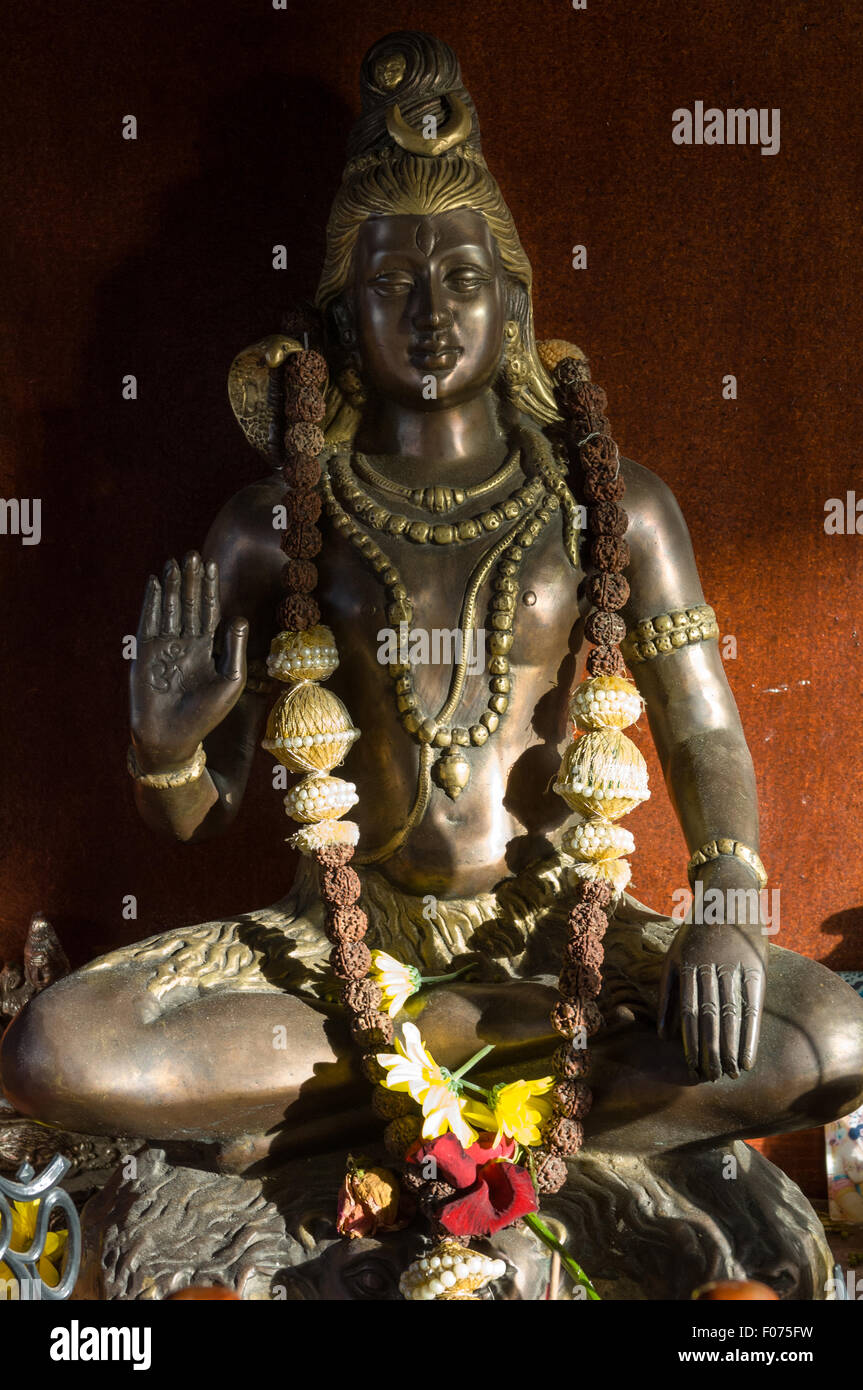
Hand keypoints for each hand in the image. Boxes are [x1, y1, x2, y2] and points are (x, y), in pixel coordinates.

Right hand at [130, 553, 247, 771]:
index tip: (212, 564)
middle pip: (188, 604)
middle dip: (191, 580)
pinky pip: (148, 621)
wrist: (173, 737)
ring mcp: (164, 647)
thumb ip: (234, 649)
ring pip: (168, 608)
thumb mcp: (230, 681)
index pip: (210, 612)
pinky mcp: (144, 652)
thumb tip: (238, 617)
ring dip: (171, 585)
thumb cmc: (206, 715)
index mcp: (207, 649)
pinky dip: (150, 601)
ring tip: (174, 562)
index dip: (210, 589)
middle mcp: (185, 644)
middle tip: (192, 554)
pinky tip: (154, 582)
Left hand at [658, 886, 767, 1080]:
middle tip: (711, 1077)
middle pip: (709, 1018)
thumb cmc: (696, 935)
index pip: (688, 1012)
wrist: (727, 898)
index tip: (692, 1066)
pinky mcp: (756, 969)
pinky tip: (748, 1056)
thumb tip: (663, 1034)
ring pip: (731, 1016)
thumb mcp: (674, 957)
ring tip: (730, 1073)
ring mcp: (734, 968)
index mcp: (688, 967)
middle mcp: (710, 969)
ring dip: (731, 1048)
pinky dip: (750, 1035)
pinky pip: (753, 1007)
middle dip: (710, 1051)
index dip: (690, 1042)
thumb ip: (668, 995)